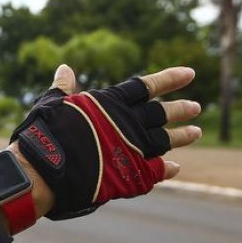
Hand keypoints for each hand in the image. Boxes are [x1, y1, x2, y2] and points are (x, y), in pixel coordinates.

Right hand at [11, 64, 201, 218]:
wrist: (44, 169)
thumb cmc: (44, 133)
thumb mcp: (53, 104)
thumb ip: (64, 87)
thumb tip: (65, 68)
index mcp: (111, 103)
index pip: (148, 86)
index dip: (170, 78)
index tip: (190, 73)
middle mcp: (127, 123)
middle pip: (161, 114)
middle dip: (180, 109)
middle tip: (196, 107)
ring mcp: (132, 149)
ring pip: (164, 141)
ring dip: (182, 137)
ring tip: (197, 132)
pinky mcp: (130, 174)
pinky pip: (155, 171)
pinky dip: (166, 169)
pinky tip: (175, 168)